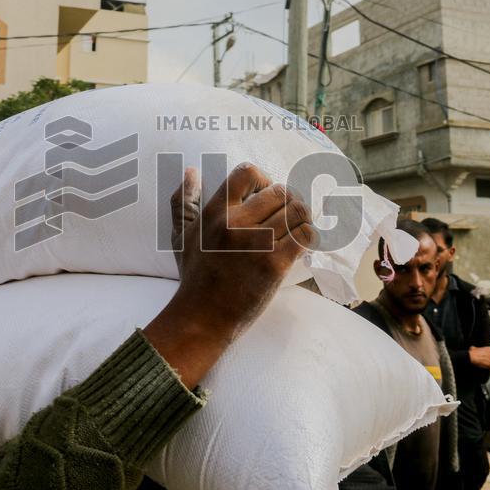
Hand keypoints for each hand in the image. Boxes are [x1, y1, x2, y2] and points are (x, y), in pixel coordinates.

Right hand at [144, 163, 316, 388]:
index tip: (264, 192)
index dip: (263, 178)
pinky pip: (305, 235)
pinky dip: (309, 234)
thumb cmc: (194, 277)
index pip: (247, 173)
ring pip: (297, 211)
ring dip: (302, 216)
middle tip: (286, 213)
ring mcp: (258, 244)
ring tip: (296, 225)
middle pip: (279, 191)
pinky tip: (301, 242)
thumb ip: (183, 202)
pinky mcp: (275, 265)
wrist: (203, 318)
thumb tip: (191, 171)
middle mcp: (236, 224)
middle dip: (288, 199)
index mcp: (215, 213)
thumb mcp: (181, 236)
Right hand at [469, 346, 489, 369]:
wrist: (471, 357)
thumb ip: (476, 348)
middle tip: (487, 361)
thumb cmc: (472, 353)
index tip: (489, 355)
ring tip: (487, 365)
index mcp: (489, 349)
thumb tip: (474, 348)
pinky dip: (489, 369)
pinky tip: (487, 368)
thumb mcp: (473, 348)